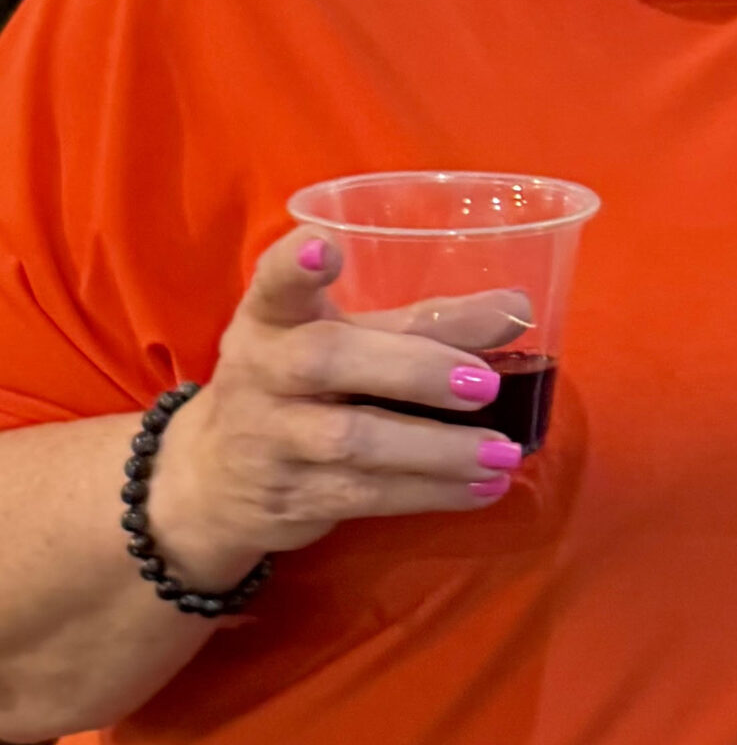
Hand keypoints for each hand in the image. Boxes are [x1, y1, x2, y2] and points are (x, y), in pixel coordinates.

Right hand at [143, 231, 525, 591]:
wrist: (212, 481)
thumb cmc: (299, 386)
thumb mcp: (343, 339)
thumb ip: (421, 322)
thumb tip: (518, 307)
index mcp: (272, 318)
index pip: (274, 283)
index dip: (295, 265)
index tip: (324, 246)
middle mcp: (261, 372)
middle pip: (328, 361)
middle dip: (413, 370)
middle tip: (486, 384)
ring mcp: (268, 440)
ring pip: (354, 441)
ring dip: (439, 449)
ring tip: (504, 449)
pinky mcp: (287, 498)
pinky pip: (366, 496)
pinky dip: (431, 492)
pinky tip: (483, 485)